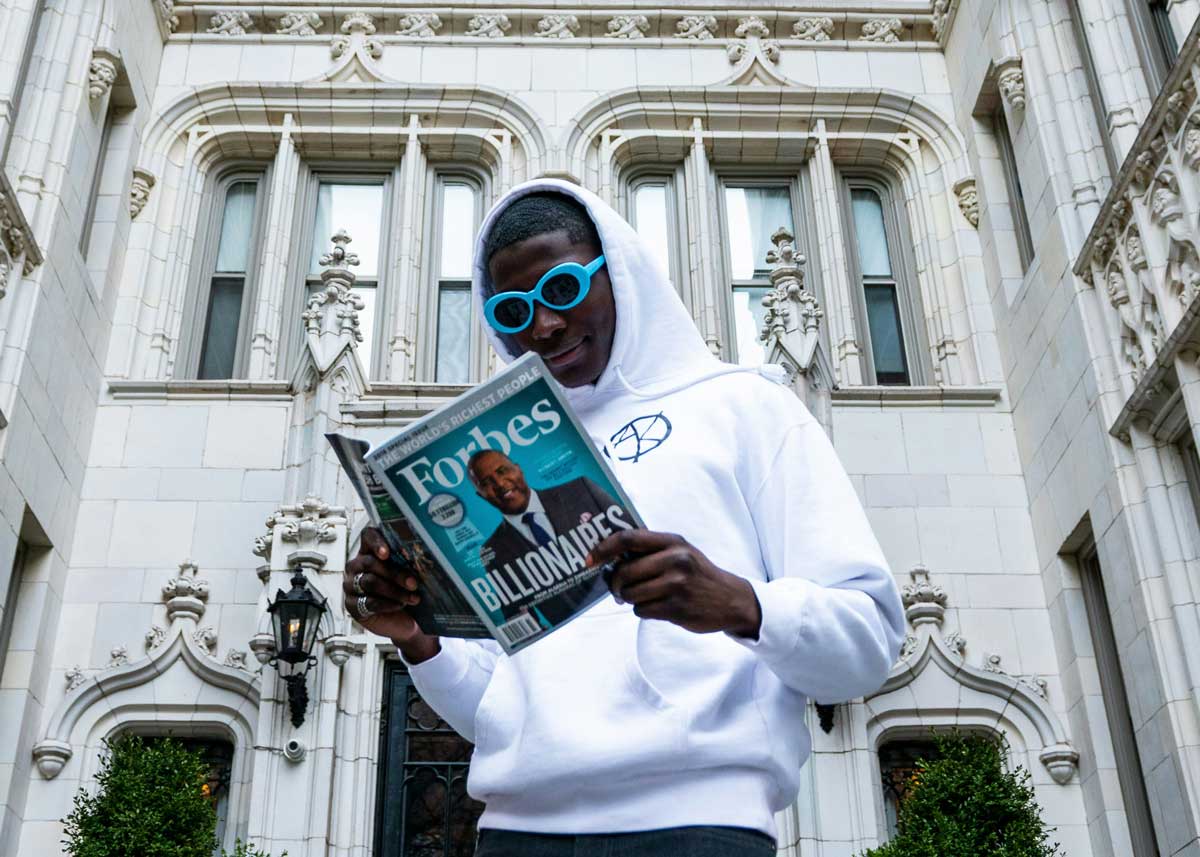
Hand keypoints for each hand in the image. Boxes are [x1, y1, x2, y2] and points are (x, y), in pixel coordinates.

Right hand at [345, 527, 440, 662]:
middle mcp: (356, 566)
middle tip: (413, 582)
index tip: (387, 553)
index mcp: (370, 551)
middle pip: (370, 562)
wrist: (403, 620)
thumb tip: (422, 557)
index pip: (368, 536)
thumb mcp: (408, 574)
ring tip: (412, 597)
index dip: (376, 541)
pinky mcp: (352, 605)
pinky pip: (369, 601)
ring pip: (370, 582)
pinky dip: (388, 604)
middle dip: (395, 573)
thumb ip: (408, 563)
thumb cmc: (404, 592)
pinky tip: (400, 605)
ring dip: (395, 591)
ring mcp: (351, 585)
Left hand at [587, 530, 761, 637]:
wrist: (730, 599)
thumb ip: (651, 550)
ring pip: (630, 594)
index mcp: (672, 542)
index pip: (628, 539)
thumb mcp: (680, 551)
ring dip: (629, 598)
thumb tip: (609, 557)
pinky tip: (658, 606)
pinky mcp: (676, 608)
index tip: (590, 560)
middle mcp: (675, 560)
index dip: (604, 549)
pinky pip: (641, 610)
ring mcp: (676, 585)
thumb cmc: (697, 574)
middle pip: (624, 571)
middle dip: (614, 583)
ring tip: (643, 597)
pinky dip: (643, 610)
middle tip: (617, 588)